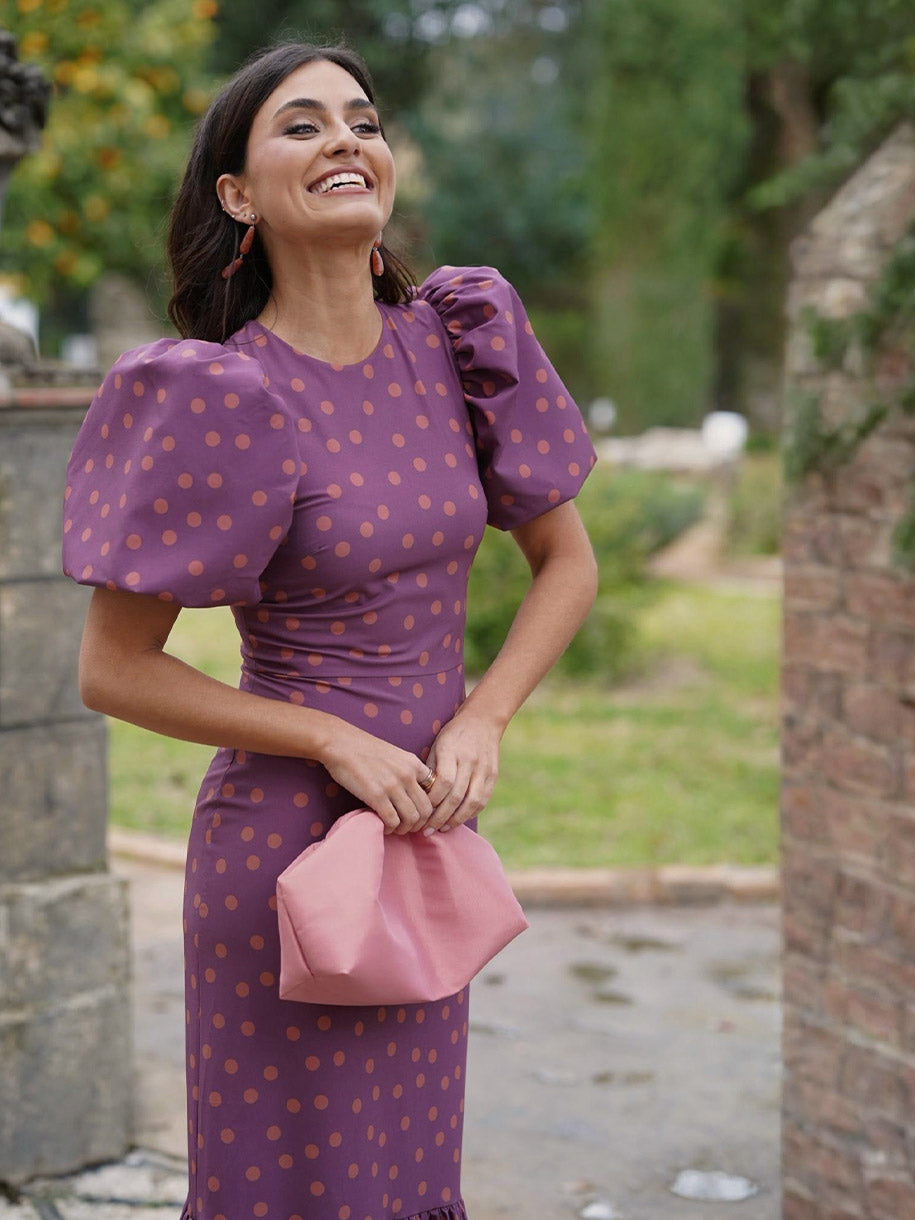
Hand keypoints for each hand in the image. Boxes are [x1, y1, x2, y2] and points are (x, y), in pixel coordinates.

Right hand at [321, 722, 434, 834]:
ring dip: (405, 829)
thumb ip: (407, 770)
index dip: (429, 807)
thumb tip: (413, 793)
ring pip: (412, 818)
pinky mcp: (376, 796)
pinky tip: (384, 826)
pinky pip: (393, 821)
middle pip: (426, 809)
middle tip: (409, 827)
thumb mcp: (395, 754)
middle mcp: (408, 775)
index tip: (420, 813)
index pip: (435, 791)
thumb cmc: (364, 749)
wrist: (340, 743)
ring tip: (396, 829)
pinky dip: (391, 828)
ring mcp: (393, 785)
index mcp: (414, 763)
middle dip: (420, 823)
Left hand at [419, 710, 501, 834]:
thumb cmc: (453, 735)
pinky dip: (470, 813)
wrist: (483, 721)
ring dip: (456, 819)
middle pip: (456, 796)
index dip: (432, 801)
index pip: (444, 783)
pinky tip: (458, 820)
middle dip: (440, 817)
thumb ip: (431, 770)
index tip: (421, 812)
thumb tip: (420, 798)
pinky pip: (482, 800)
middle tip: (427, 830)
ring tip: (443, 828)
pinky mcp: (493, 775)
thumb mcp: (437, 745)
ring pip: (472, 802)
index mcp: (452, 751)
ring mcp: (484, 769)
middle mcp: (470, 761)